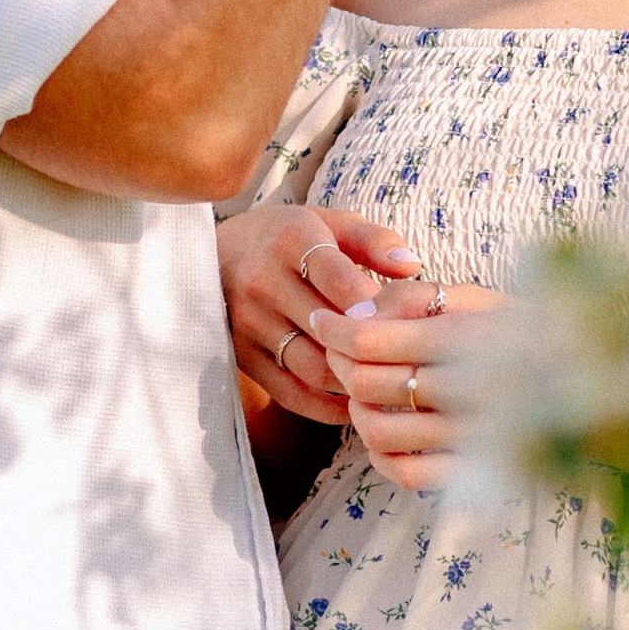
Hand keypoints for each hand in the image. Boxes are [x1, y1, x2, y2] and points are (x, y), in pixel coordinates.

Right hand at [219, 202, 422, 425]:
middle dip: (371, 348)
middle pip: (330, 331)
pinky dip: (326, 407)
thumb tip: (413, 266)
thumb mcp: (329, 222)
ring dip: (352, 380)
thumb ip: (374, 240)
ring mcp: (247, 321)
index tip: (405, 318)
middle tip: (403, 358)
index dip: (378, 306)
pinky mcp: (240, 354)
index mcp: (291, 240)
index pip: (342, 281)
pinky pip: (289, 392)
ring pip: (312, 367)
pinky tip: (352, 403)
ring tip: (382, 380)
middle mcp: (263, 280)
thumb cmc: (289, 237)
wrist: (215, 252)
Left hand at [305, 281, 507, 491]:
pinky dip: (380, 455)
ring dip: (359, 411)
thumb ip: (413, 297)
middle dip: (340, 366)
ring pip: (377, 430)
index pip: (367, 341)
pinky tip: (386, 433)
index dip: (333, 330)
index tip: (322, 320)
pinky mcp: (471, 469)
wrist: (587, 382)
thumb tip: (356, 313)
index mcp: (464, 338)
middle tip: (341, 354)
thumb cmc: (520, 331)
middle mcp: (467, 387)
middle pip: (366, 383)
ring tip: (365, 394)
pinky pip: (403, 472)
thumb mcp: (475, 298)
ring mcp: (469, 434)